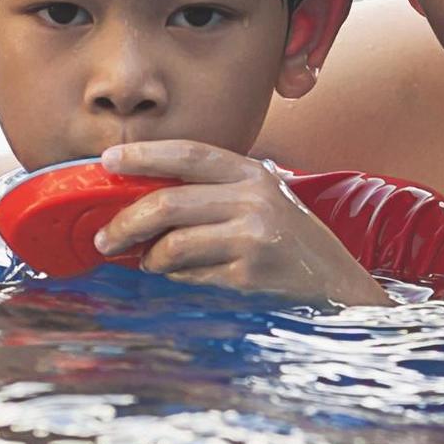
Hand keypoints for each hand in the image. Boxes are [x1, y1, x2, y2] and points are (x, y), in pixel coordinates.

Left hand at [93, 141, 386, 307]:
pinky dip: (177, 281)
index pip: (187, 154)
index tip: (107, 159)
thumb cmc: (294, 247)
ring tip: (149, 263)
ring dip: (150, 260)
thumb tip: (145, 199)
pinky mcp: (248, 276)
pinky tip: (185, 280)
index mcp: (253, 174)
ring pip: (172, 246)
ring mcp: (252, 238)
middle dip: (124, 223)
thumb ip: (217, 195)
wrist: (341, 289)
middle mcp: (254, 199)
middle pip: (166, 203)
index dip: (143, 154)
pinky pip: (190, 278)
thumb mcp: (264, 204)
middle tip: (103, 238)